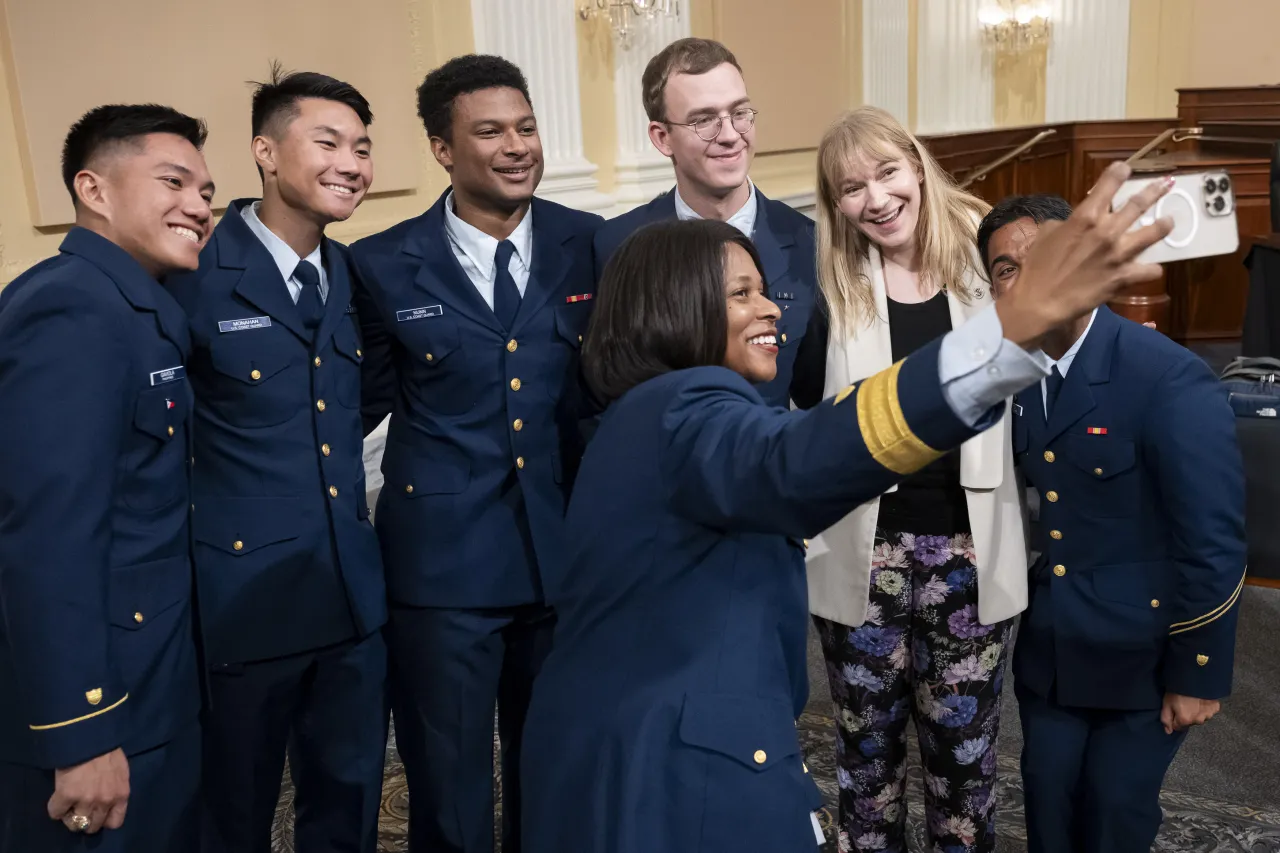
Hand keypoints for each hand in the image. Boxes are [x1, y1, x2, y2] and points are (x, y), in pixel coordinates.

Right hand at [47, 748, 128, 833]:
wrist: (90, 735)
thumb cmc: (106, 749)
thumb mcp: (120, 771)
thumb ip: (115, 787)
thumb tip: (105, 800)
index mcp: (121, 794)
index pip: (115, 822)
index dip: (103, 819)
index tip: (96, 813)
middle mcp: (105, 801)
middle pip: (92, 826)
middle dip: (84, 820)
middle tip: (78, 809)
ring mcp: (86, 800)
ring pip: (75, 824)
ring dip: (69, 816)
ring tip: (67, 805)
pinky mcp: (67, 795)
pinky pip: (56, 813)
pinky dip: (55, 809)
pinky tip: (57, 798)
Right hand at [995, 162, 1174, 349]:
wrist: (1040, 302)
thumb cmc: (1037, 267)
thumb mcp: (1045, 235)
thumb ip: (1066, 223)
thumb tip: (1076, 221)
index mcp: (1086, 216)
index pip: (1109, 184)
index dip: (1119, 172)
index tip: (1125, 168)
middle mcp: (1107, 231)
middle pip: (1139, 203)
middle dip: (1154, 190)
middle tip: (1166, 184)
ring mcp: (1119, 254)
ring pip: (1154, 232)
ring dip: (1164, 224)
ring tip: (1169, 221)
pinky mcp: (1124, 277)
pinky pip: (1150, 270)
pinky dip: (1150, 269)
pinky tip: (1148, 269)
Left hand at [1160, 693, 1220, 733]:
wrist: (1194, 678)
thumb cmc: (1177, 690)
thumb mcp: (1166, 703)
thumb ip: (1166, 719)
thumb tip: (1169, 731)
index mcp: (1185, 720)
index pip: (1178, 726)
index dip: (1174, 718)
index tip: (1174, 709)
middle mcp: (1198, 721)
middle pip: (1190, 722)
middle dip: (1186, 716)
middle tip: (1184, 703)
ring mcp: (1208, 714)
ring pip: (1200, 717)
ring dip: (1197, 713)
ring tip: (1193, 701)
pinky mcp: (1216, 707)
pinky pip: (1209, 711)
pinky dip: (1205, 707)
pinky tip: (1202, 699)